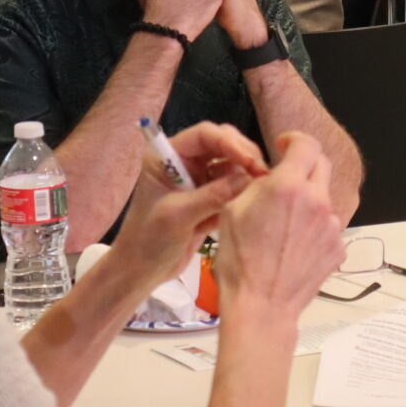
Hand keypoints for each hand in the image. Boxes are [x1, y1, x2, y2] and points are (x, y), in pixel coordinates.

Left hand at [105, 123, 265, 294]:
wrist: (142, 271)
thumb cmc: (149, 240)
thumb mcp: (178, 215)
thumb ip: (212, 195)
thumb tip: (247, 179)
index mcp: (166, 156)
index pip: (204, 135)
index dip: (230, 143)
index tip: (251, 162)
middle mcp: (183, 163)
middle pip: (222, 145)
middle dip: (243, 156)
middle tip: (263, 175)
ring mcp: (197, 181)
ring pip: (231, 166)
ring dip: (246, 175)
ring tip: (260, 190)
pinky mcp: (208, 199)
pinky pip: (232, 187)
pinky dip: (243, 193)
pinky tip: (252, 203)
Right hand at [211, 131, 343, 318]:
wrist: (262, 306)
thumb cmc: (240, 263)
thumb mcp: (232, 210)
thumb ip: (256, 184)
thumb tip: (269, 175)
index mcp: (288, 187)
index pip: (306, 144)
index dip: (294, 140)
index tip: (285, 146)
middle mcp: (316, 201)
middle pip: (321, 165)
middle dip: (304, 164)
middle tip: (286, 178)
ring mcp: (331, 225)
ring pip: (324, 198)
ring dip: (309, 200)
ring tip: (284, 223)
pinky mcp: (338, 247)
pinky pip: (328, 226)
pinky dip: (314, 228)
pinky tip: (293, 244)